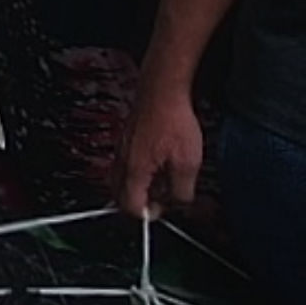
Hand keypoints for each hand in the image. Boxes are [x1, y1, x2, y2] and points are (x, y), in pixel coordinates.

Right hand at [116, 86, 204, 220]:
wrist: (162, 90)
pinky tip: (157, 164)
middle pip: (118, 194)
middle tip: (159, 201)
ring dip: (137, 187)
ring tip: (161, 182)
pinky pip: (124, 164)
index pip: (130, 205)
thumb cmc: (172, 120)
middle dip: (137, 202)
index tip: (162, 211)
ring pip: (120, 179)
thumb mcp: (187, 162)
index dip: (146, 214)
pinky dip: (137, 172)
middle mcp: (123, 160)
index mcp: (135, 170)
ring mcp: (122, 148)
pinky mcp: (126, 139)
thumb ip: (182, 189)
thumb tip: (179, 202)